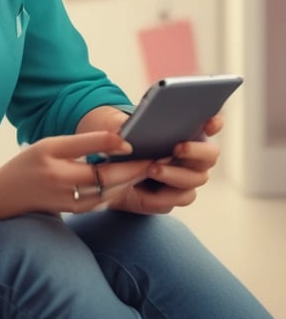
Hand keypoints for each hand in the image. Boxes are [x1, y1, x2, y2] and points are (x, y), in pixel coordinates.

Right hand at [0, 131, 151, 217]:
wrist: (4, 196)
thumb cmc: (28, 164)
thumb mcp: (49, 145)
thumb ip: (83, 143)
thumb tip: (118, 141)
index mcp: (56, 167)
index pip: (94, 160)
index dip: (118, 151)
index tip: (135, 142)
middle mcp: (64, 188)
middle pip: (108, 180)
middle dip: (134, 170)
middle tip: (155, 158)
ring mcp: (70, 204)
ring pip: (109, 194)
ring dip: (130, 181)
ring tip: (148, 167)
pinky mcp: (74, 213)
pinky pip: (102, 202)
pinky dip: (118, 190)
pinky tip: (129, 180)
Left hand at [108, 113, 223, 213]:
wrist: (105, 169)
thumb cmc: (116, 140)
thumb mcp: (112, 125)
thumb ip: (119, 123)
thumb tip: (126, 129)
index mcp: (182, 130)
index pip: (208, 124)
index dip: (213, 122)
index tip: (211, 120)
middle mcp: (190, 154)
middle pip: (210, 154)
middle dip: (196, 151)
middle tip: (177, 147)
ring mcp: (185, 176)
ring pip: (196, 178)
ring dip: (176, 174)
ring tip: (152, 168)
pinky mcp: (174, 196)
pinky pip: (180, 198)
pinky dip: (163, 195)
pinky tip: (143, 191)